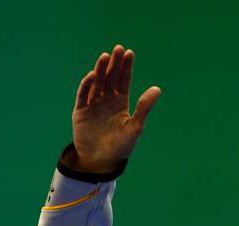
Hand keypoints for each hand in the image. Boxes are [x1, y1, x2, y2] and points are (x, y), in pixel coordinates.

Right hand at [70, 45, 160, 173]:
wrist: (101, 162)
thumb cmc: (120, 147)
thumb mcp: (135, 127)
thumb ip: (144, 107)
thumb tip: (157, 89)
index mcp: (120, 102)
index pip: (123, 81)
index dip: (126, 67)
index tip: (129, 53)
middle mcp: (106, 100)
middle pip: (110, 77)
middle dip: (114, 64)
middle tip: (118, 49)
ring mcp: (92, 103)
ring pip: (97, 82)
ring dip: (101, 69)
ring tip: (106, 57)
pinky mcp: (80, 110)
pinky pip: (83, 94)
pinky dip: (88, 85)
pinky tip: (94, 75)